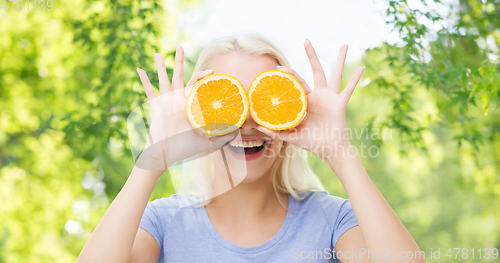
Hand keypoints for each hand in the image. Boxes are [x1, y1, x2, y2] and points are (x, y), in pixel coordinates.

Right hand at [135, 45, 234, 171]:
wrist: (168, 155)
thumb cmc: (186, 149)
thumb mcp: (209, 142)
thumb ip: (224, 136)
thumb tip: (238, 131)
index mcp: (190, 105)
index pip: (197, 85)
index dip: (203, 76)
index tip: (212, 71)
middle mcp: (178, 100)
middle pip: (179, 75)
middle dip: (180, 61)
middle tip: (181, 46)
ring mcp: (166, 103)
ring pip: (163, 79)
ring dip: (160, 66)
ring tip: (157, 53)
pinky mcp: (157, 108)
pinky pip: (149, 91)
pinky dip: (144, 80)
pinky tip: (139, 69)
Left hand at [257, 40, 364, 159]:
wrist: (329, 150)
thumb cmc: (312, 143)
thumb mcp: (291, 135)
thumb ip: (276, 131)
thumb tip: (258, 127)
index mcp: (307, 101)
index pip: (297, 83)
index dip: (288, 75)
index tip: (277, 67)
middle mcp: (319, 96)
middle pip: (316, 71)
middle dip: (311, 55)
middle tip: (306, 40)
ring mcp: (331, 98)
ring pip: (335, 74)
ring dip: (340, 60)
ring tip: (345, 45)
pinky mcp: (340, 103)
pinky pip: (349, 89)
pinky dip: (356, 79)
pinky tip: (362, 67)